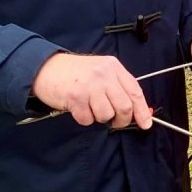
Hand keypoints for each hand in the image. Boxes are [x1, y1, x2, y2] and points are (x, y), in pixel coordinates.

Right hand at [31, 53, 149, 129]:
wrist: (46, 68)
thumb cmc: (76, 73)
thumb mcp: (101, 72)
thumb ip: (118, 88)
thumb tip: (139, 110)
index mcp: (114, 67)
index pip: (135, 92)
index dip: (142, 111)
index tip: (146, 123)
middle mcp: (104, 75)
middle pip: (124, 107)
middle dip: (122, 120)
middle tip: (114, 121)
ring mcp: (90, 86)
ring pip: (106, 115)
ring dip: (99, 117)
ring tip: (90, 107)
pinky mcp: (76, 97)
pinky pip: (87, 119)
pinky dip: (84, 118)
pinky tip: (78, 107)